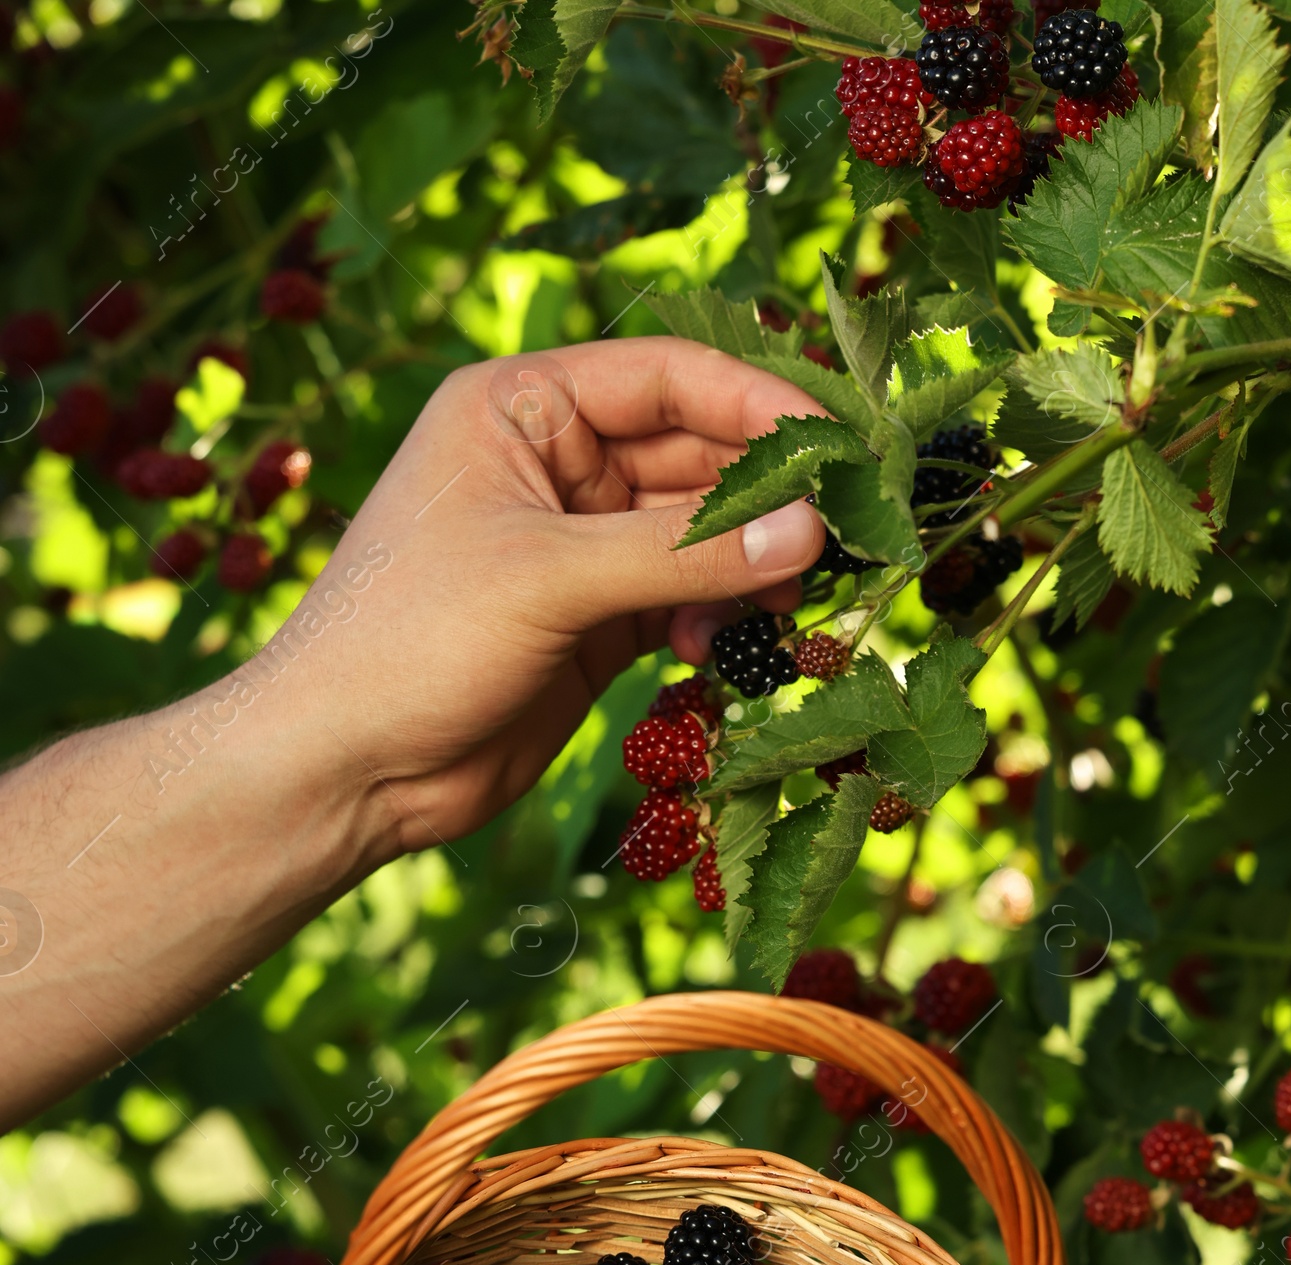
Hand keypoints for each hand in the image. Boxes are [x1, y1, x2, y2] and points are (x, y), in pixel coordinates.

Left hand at [0, 334, 828, 1124]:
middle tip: (856, 530)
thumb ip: (683, 554)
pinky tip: (750, 648)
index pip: (669, 377)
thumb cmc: (410, 643)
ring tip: (807, 602)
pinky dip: (727, 621)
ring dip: (758, 566)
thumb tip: (812, 533)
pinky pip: (689, 602)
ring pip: (703, 536)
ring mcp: (580, 548)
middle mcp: (556, 464)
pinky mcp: (596, 625)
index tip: (842, 442)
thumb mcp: (548, 581)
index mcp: (522, 408)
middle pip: (698, 456)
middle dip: (773, 495)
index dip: (759, 403)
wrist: (342, 769)